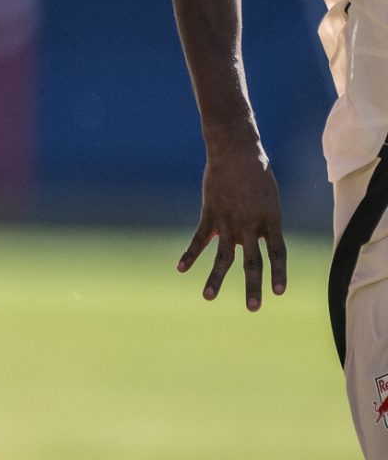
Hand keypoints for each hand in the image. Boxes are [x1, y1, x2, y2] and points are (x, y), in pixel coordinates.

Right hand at [178, 145, 286, 309]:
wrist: (235, 152)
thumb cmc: (257, 172)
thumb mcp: (270, 198)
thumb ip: (263, 222)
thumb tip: (251, 242)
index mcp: (271, 220)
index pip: (278, 253)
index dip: (278, 274)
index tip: (278, 292)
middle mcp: (250, 225)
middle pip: (253, 262)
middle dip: (253, 286)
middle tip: (254, 308)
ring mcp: (229, 221)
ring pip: (223, 257)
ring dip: (216, 279)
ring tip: (209, 297)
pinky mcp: (210, 216)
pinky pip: (199, 240)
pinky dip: (190, 255)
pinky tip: (181, 269)